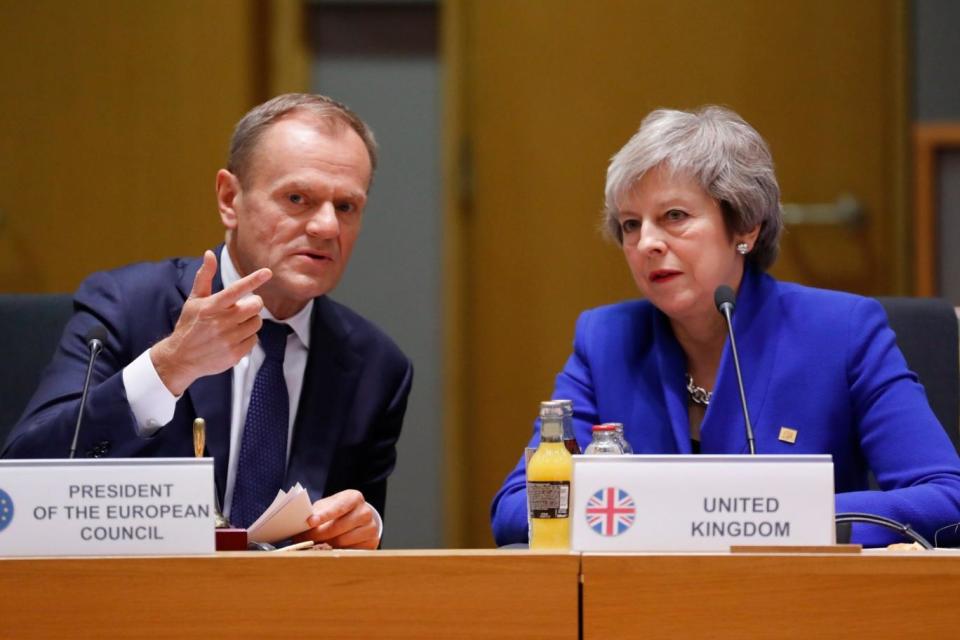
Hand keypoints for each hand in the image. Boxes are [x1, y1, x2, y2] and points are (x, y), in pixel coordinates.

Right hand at [151, 250, 271, 394]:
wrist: (180, 358)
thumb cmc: (189, 325)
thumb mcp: (194, 300)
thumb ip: (204, 277)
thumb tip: (209, 254)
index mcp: (212, 306)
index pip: (236, 289)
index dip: (253, 280)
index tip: (267, 272)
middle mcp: (221, 322)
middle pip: (255, 306)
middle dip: (253, 304)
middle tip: (243, 307)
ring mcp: (229, 339)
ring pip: (256, 323)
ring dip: (250, 321)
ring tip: (235, 324)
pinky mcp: (234, 354)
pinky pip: (254, 340)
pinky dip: (248, 338)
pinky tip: (234, 338)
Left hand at [293, 490, 379, 549]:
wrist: (357, 518)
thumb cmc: (338, 511)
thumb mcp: (328, 505)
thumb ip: (317, 512)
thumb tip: (300, 524)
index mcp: (354, 498)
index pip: (338, 507)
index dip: (323, 515)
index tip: (310, 522)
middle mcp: (365, 512)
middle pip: (337, 528)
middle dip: (317, 535)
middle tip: (302, 539)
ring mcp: (371, 528)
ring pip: (342, 542)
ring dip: (325, 545)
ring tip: (314, 544)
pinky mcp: (371, 543)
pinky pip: (349, 552)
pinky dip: (336, 552)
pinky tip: (330, 549)